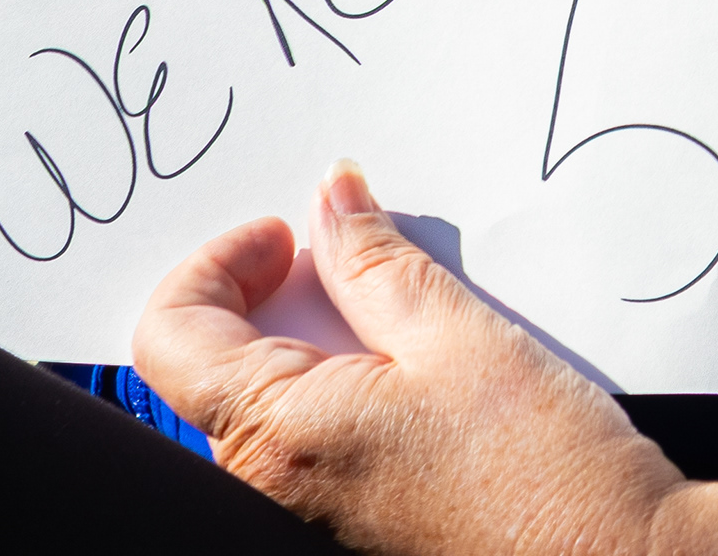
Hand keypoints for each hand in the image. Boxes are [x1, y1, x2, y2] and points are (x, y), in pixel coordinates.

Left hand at [133, 163, 717, 555]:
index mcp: (275, 440)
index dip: (218, 263)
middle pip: (219, 362)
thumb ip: (377, 262)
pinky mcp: (356, 514)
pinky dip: (351, 375)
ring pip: (274, 393)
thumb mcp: (459, 336)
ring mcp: (312, 509)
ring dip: (323, 330)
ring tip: (406, 301)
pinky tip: (424, 358)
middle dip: (279, 290)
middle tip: (355, 249)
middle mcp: (274, 486)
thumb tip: (333, 202)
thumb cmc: (546, 478)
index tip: (288, 232)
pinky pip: (320, 428)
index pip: (171, 335)